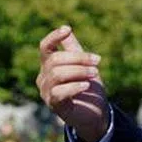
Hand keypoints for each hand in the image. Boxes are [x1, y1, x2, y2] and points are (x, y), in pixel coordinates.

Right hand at [36, 25, 109, 141]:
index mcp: (49, 65)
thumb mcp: (83, 65)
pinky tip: (87, 85)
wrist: (96, 113)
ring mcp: (46, 91)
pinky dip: (74, 86)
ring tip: (95, 73)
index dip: (53, 37)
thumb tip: (67, 30)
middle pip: (55, 60)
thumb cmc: (88, 87)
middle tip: (98, 61)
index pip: (45, 47)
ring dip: (79, 71)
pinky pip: (59, 92)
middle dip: (78, 58)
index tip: (67, 29)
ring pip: (57, 74)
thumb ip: (74, 49)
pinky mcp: (53, 104)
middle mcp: (43, 77)